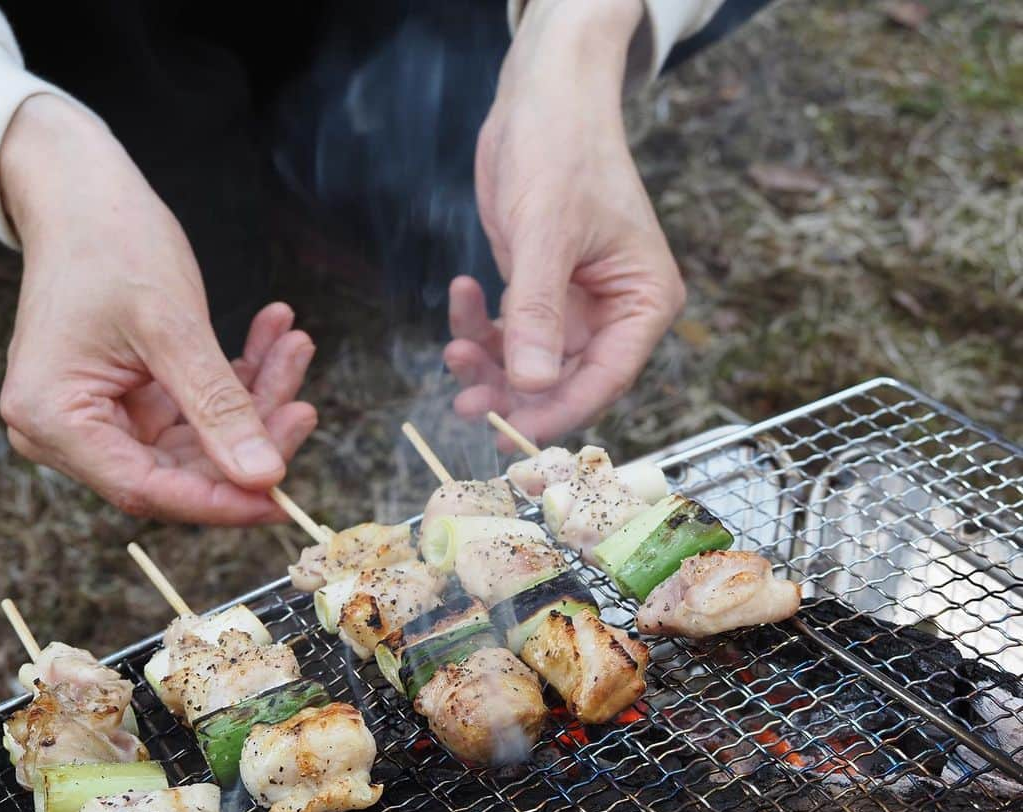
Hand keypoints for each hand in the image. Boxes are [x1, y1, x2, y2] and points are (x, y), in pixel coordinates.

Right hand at [0, 95, 316, 523]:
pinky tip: (274, 338)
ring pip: (199, 440)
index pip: (148, 490)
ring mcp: (102, 417)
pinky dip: (239, 380)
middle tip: (304, 405)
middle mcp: (69, 431)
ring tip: (294, 347)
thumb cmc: (108, 243)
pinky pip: (197, 410)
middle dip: (250, 438)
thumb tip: (264, 477)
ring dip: (255, 401)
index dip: (220, 502)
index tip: (281, 500)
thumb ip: (218, 407)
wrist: (82, 192)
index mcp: (54, 420)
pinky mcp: (132, 400)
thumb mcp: (171, 327)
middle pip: (180, 470)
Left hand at [446, 0, 685, 446]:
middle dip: (512, 390)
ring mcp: (576, 305)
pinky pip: (509, 330)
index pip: (606, 378)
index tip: (512, 431)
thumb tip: (533, 384)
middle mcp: (615, 312)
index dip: (559, 410)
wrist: (542, 95)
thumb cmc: (563, 149)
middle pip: (564, 380)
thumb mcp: (547, 232)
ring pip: (530, 362)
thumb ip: (539, 310)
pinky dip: (480, 323)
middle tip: (466, 400)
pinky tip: (462, 291)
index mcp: (643, 302)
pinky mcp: (541, 291)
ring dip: (489, 363)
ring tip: (453, 348)